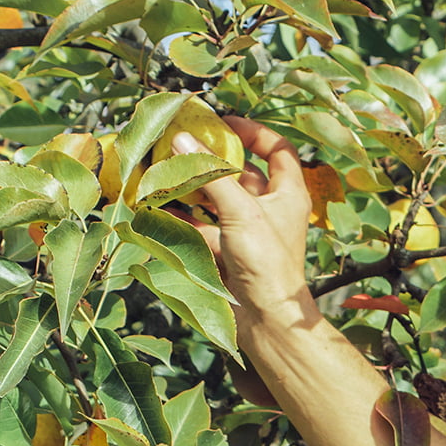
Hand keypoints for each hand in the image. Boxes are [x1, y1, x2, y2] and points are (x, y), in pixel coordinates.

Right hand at [172, 116, 312, 403]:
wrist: (266, 322)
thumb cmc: (266, 264)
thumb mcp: (241, 211)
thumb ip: (210, 175)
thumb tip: (181, 140)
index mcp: (287, 193)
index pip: (277, 148)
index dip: (253, 131)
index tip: (223, 123)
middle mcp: (269, 209)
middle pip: (239, 173)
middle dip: (210, 160)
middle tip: (181, 146)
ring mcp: (246, 232)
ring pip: (216, 201)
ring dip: (190, 189)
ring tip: (162, 173)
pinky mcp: (227, 253)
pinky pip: (201, 228)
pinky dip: (181, 219)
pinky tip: (157, 210)